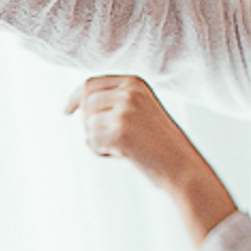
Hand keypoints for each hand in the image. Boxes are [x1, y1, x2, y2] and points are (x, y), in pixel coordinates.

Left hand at [65, 75, 238, 242]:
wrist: (183, 168)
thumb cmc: (160, 144)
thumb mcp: (142, 111)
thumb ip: (115, 101)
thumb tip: (77, 104)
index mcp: (134, 83)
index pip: (90, 84)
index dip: (75, 98)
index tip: (66, 111)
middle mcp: (129, 92)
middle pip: (85, 104)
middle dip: (90, 125)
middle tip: (110, 141)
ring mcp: (125, 111)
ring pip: (87, 125)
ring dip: (98, 141)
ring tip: (123, 149)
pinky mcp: (120, 132)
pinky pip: (92, 142)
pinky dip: (102, 153)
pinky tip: (123, 156)